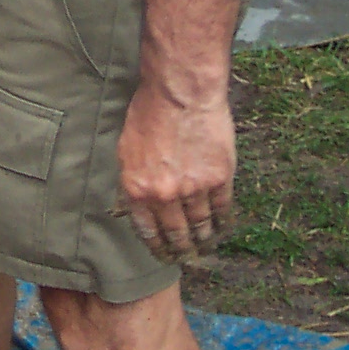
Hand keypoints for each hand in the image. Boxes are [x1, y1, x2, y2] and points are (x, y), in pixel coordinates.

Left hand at [117, 82, 235, 265]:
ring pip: (200, 225)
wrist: (180, 93)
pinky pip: (222, 210)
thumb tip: (134, 204)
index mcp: (137, 190)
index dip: (157, 246)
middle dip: (180, 248)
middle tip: (185, 256)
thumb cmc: (149, 113)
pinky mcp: (219, 180)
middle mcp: (165, 196)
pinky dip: (222, 222)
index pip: (147, 231)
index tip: (162, 253)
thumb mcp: (126, 150)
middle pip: (175, 233)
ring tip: (204, 245)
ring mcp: (194, 190)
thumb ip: (132, 181)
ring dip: (202, 239)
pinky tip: (221, 227)